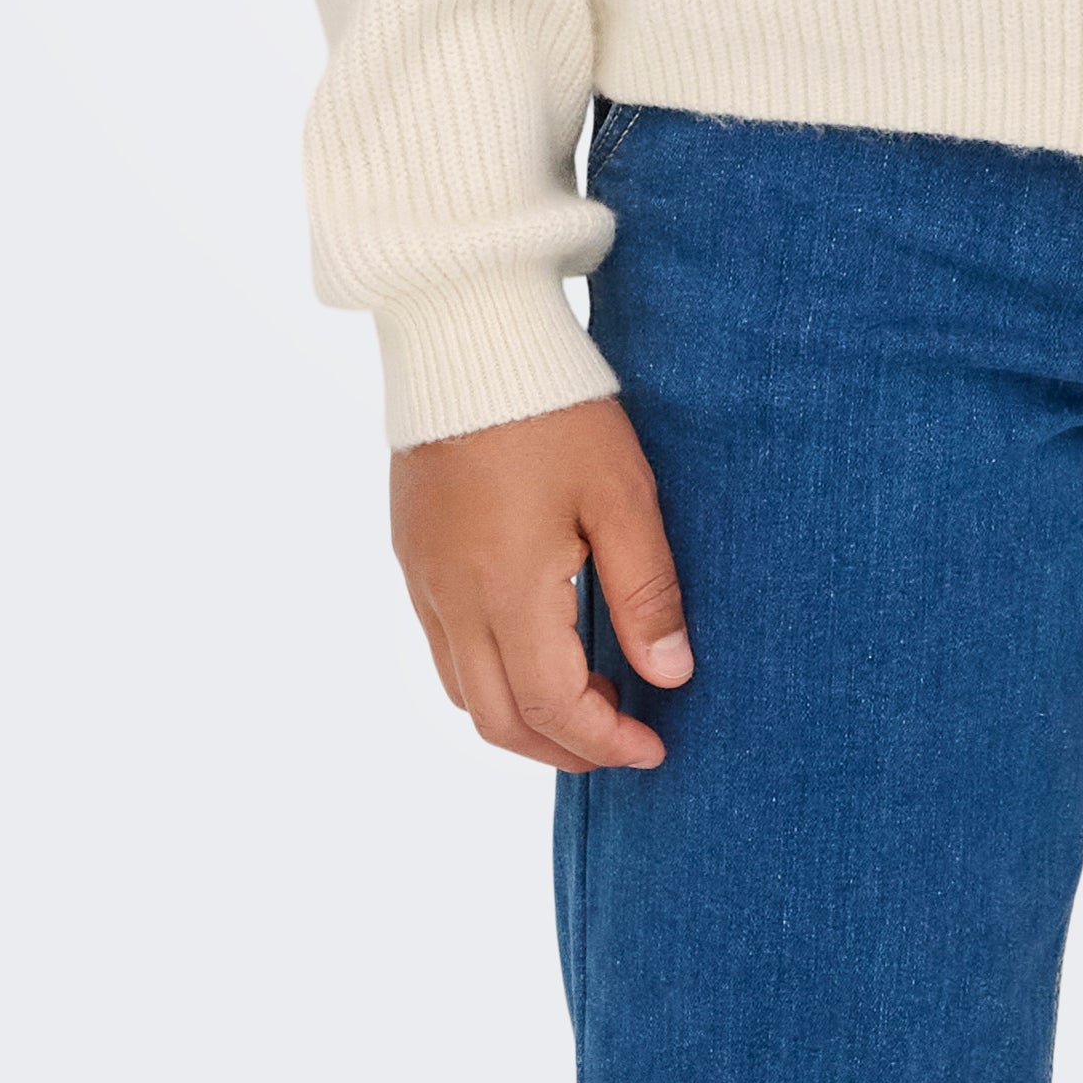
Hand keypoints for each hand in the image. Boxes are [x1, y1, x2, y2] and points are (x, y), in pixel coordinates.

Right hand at [389, 395, 694, 771]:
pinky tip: (536, 643)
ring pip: (464, 692)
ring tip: (588, 694)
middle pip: (499, 720)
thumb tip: (671, 675)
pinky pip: (443, 647)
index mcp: (507, 592)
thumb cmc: (555, 409)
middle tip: (622, 738)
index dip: (605, 742)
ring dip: (524, 716)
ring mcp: (424, 579)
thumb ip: (646, 592)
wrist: (468, 334)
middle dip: (563, 748)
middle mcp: (453, 600)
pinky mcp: (412, 553)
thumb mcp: (621, 495)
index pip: (553, 708)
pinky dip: (491, 674)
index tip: (654, 747)